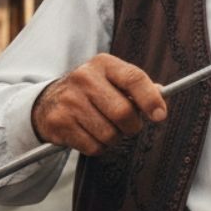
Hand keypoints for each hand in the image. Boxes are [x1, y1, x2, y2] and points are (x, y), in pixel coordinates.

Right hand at [30, 54, 167, 156]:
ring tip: (105, 128)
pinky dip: (98, 147)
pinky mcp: (59, 122)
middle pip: (123, 112)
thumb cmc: (91, 91)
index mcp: (103, 64)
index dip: (151, 99)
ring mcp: (69, 100)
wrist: (48, 101)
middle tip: (129, 126)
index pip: (134, 78)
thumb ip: (136, 86)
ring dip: (114, 138)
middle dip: (132, 126)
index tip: (160, 115)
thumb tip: (162, 95)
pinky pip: (93, 147)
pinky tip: (90, 134)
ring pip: (109, 134)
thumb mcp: (111, 79)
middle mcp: (84, 78)